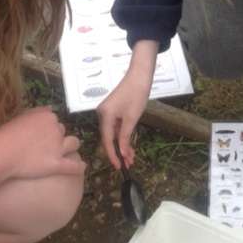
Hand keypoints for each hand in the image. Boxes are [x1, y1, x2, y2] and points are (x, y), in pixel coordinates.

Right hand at [0, 107, 83, 192]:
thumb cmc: (5, 135)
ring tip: (66, 152)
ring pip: (73, 144)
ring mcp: (58, 147)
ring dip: (70, 147)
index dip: (48, 128)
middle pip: (62, 131)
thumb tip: (50, 107)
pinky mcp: (57, 164)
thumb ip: (37, 112)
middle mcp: (56, 129)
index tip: (40, 134)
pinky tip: (82, 167)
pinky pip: (74, 166)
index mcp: (47, 116)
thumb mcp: (20, 116)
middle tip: (45, 145)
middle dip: (57, 137)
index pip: (53, 120)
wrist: (1, 153)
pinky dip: (79, 167)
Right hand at [97, 40, 157, 167]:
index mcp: (104, 116)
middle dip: (119, 151)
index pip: (107, 140)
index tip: (119, 166)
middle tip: (129, 163)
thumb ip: (125, 136)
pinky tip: (129, 145)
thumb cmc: (137, 95)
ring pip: (113, 133)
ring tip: (131, 157)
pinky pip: (116, 127)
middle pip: (109, 138)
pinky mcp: (113, 110)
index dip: (113, 155)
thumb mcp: (132, 118)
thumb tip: (122, 152)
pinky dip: (122, 135)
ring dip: (122, 145)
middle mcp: (102, 114)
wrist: (140, 76)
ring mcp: (107, 112)